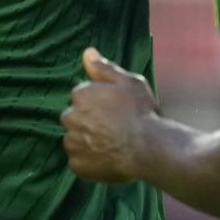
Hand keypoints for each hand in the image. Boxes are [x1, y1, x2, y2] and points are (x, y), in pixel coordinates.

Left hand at [61, 47, 157, 183]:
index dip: (98, 104)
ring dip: (87, 142)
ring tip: (111, 144)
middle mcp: (70, 118)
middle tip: (112, 128)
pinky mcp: (77, 166)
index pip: (81, 97)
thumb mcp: (129, 82)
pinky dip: (89, 162)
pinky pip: (79, 162)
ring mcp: (72, 144)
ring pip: (75, 140)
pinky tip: (107, 159)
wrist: (149, 148)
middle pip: (74, 118)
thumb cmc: (141, 112)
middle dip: (88, 122)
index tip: (114, 110)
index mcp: (80, 95)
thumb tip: (87, 52)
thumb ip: (104, 68)